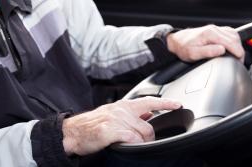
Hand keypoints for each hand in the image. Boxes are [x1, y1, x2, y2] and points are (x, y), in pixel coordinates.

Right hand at [62, 97, 180, 155]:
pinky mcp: (111, 131)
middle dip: (149, 137)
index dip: (166, 103)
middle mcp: (122, 110)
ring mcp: (117, 120)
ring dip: (140, 142)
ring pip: (142, 134)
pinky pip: (132, 140)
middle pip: (149, 126)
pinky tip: (125, 144)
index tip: (178, 104)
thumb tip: (149, 114)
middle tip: (143, 142)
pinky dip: (133, 144)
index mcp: (124, 105)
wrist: (72, 132)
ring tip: (129, 143)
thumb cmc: (93, 124)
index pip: (150, 101)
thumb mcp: (114, 114)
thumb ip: (132, 114)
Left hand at [166, 25, 244, 61]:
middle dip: (240, 51)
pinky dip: (234, 41)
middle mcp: (214, 29)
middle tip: (240, 62)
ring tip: (237, 57)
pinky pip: (230, 33)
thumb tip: (222, 50)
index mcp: (210, 34)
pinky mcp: (216, 30)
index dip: (238, 52)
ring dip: (238, 45)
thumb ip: (208, 52)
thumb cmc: (183, 48)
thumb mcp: (193, 54)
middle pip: (235, 38)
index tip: (240, 61)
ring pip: (234, 35)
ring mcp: (215, 29)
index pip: (231, 42)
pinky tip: (233, 48)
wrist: (177, 41)